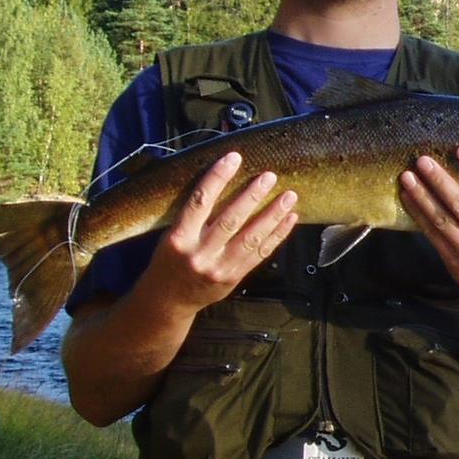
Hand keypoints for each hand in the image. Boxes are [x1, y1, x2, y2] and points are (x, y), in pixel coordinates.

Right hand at [145, 151, 298, 313]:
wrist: (168, 300)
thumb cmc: (169, 259)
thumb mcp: (169, 236)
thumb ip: (192, 216)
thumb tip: (219, 179)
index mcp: (178, 239)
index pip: (199, 202)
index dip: (217, 178)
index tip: (233, 158)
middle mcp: (199, 254)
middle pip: (231, 220)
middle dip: (252, 196)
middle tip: (270, 176)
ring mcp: (219, 268)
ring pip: (251, 238)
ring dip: (273, 215)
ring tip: (289, 196)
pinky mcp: (234, 278)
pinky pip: (260, 254)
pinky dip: (277, 235)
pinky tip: (290, 219)